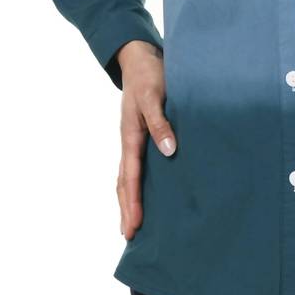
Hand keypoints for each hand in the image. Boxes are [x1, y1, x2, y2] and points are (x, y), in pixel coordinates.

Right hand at [115, 40, 175, 238]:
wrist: (140, 57)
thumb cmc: (149, 76)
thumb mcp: (155, 96)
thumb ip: (161, 123)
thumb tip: (169, 151)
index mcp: (131, 136)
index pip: (131, 177)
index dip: (133, 202)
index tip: (134, 225)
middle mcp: (129, 143)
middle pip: (124, 183)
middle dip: (126, 210)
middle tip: (129, 236)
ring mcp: (133, 141)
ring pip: (128, 178)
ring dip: (129, 201)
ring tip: (132, 224)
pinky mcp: (140, 137)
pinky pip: (136, 168)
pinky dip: (136, 186)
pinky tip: (144, 197)